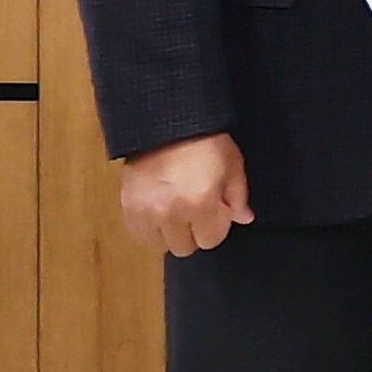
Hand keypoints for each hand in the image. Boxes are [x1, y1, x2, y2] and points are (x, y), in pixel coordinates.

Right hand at [117, 133, 251, 255]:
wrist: (166, 124)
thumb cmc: (205, 142)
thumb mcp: (232, 165)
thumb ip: (239, 197)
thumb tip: (244, 219)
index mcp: (200, 204)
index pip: (210, 240)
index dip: (217, 226)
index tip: (217, 210)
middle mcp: (170, 213)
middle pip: (184, 247)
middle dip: (195, 232)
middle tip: (197, 211)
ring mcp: (146, 212)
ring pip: (160, 245)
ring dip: (171, 233)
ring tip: (177, 211)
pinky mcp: (127, 206)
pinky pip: (138, 234)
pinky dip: (150, 229)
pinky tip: (160, 212)